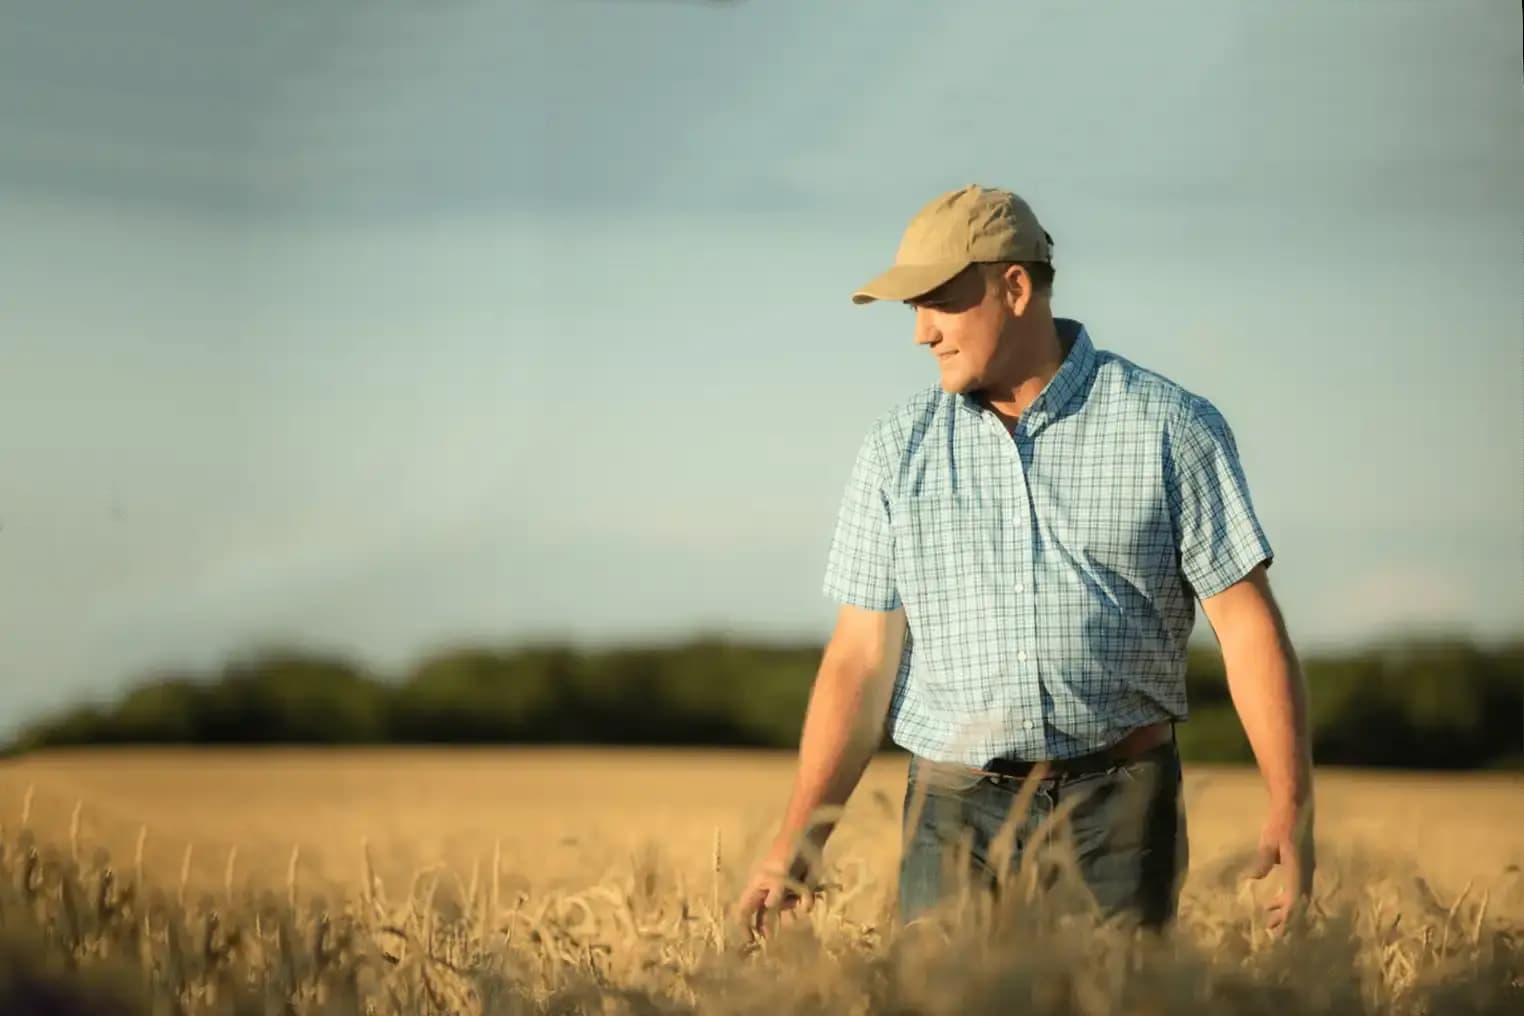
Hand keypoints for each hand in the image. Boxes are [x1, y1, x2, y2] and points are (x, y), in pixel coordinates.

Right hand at [733, 852, 816, 942]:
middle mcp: (769, 894)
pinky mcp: (801, 892)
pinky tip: (807, 898)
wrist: (807, 839)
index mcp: (757, 888)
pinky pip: (802, 905)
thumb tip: (769, 907)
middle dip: (768, 927)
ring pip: (785, 913)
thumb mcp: (778, 874)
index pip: (744, 910)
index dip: (744, 926)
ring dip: (790, 917)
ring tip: (795, 911)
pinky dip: (805, 904)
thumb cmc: (785, 853)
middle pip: (764, 917)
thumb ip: (775, 892)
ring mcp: (785, 894)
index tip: (750, 941)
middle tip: (771, 939)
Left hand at [1245, 801, 1314, 931]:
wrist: (1295, 807)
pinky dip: (1286, 898)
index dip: (1288, 916)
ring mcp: (1306, 868)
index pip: (1295, 898)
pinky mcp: (1302, 865)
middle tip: (1271, 929)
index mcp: (1298, 868)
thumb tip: (1253, 877)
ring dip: (1285, 908)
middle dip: (1287, 918)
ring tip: (1270, 918)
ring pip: (1298, 896)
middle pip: (1299, 902)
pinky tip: (1273, 901)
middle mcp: (1305, 871)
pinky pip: (1297, 888)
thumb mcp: (1269, 840)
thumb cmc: (1281, 822)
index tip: (1280, 930)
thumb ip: (1263, 859)